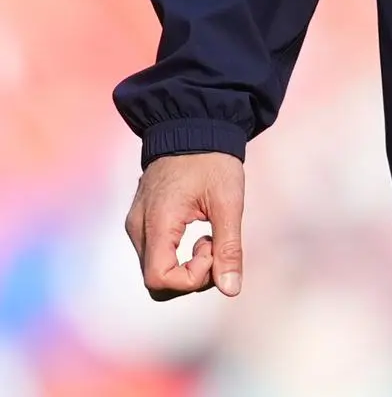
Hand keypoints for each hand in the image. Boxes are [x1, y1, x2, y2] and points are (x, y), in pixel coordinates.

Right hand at [125, 152, 244, 300]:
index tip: (213, 245)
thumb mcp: (228, 201)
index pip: (159, 280)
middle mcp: (138, 227)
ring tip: (207, 232)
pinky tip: (197, 228)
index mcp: (156, 222)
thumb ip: (228, 247)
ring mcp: (136, 224)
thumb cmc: (212, 159)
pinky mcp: (141, 220)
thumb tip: (231, 289)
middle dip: (191, 274)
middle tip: (214, 242)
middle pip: (157, 280)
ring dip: (186, 263)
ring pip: (156, 269)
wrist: (194, 125)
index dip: (191, 277)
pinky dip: (178, 252)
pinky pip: (156, 253)